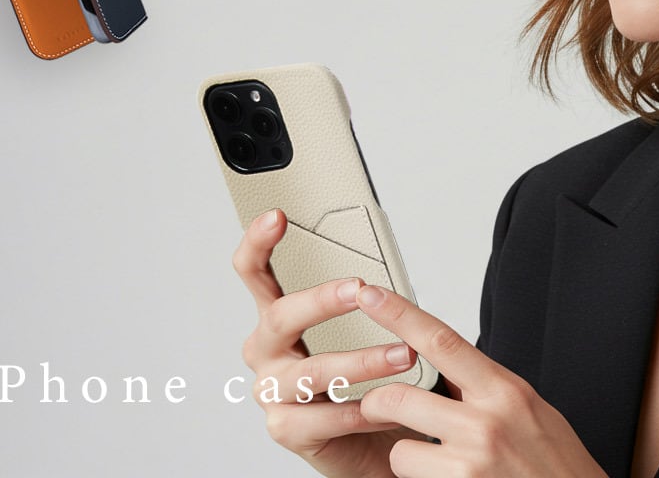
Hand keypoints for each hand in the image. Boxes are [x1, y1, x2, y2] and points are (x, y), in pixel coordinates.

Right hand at [233, 209, 424, 477]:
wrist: (372, 442)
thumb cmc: (365, 379)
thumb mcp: (362, 335)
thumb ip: (361, 304)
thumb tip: (383, 275)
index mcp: (278, 321)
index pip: (255, 275)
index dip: (258, 244)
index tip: (277, 216)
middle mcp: (268, 353)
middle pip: (279, 318)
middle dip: (320, 301)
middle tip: (359, 290)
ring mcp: (272, 392)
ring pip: (310, 371)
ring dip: (362, 361)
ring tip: (404, 356)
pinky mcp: (286, 429)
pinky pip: (322, 417)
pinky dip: (359, 410)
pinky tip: (386, 405)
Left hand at [353, 283, 607, 477]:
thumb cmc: (557, 469)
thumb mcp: (532, 414)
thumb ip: (489, 391)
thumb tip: (450, 373)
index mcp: (507, 392)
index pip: (442, 341)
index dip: (400, 314)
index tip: (371, 295)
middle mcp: (487, 421)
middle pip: (399, 397)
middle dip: (379, 406)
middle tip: (384, 413)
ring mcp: (471, 459)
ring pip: (400, 449)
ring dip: (409, 459)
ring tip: (442, 466)